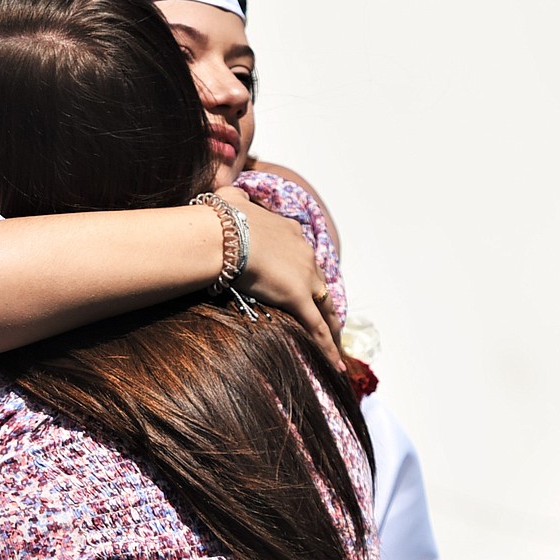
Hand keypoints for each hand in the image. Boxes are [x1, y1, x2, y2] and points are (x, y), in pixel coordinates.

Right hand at [217, 190, 342, 368]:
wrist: (224, 234)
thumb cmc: (223, 218)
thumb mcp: (230, 199)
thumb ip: (234, 198)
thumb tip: (229, 194)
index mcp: (290, 232)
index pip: (303, 256)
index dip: (306, 271)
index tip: (305, 281)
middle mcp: (304, 253)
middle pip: (320, 282)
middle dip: (323, 299)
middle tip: (328, 316)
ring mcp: (304, 276)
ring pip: (325, 306)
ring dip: (332, 325)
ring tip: (336, 343)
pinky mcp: (299, 297)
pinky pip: (318, 327)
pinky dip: (328, 347)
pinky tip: (336, 365)